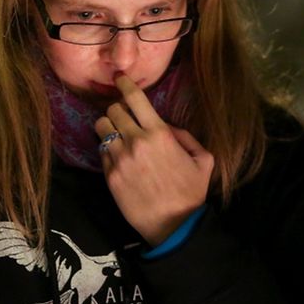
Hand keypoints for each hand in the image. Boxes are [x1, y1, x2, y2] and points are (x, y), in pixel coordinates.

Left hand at [93, 73, 213, 245]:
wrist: (173, 225)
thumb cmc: (191, 192)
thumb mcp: (203, 159)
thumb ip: (184, 136)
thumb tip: (165, 126)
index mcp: (159, 134)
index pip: (135, 98)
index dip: (125, 84)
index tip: (119, 78)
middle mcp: (136, 141)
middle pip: (113, 110)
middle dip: (118, 110)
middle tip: (124, 118)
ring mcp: (119, 158)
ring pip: (101, 128)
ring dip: (108, 127)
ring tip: (117, 135)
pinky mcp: (109, 175)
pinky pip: (101, 152)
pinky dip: (108, 150)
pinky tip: (119, 158)